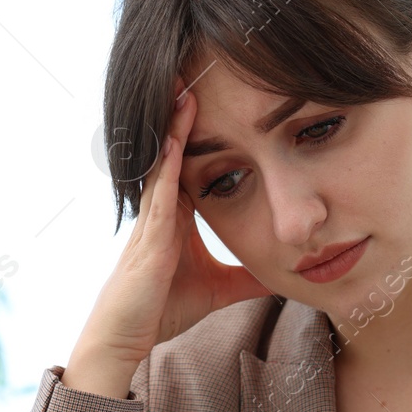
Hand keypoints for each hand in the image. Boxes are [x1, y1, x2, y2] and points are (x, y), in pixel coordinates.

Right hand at [69, 80, 270, 388]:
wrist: (126, 339)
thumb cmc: (163, 311)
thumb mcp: (221, 289)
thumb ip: (249, 278)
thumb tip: (285, 275)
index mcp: (177, 217)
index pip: (193, 164)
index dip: (204, 133)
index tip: (220, 101)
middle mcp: (163, 210)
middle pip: (175, 151)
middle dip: (184, 116)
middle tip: (195, 72)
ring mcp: (153, 220)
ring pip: (165, 161)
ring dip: (174, 126)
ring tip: (184, 87)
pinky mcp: (149, 236)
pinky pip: (160, 191)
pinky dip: (168, 163)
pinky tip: (175, 137)